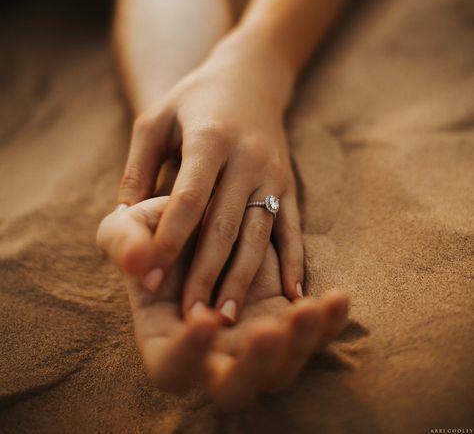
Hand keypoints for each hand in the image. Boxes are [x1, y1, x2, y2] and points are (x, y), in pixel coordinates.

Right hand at [97, 196, 348, 408]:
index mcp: (165, 336)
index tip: (204, 318)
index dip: (189, 354)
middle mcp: (211, 351)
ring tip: (314, 307)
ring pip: (281, 368)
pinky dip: (328, 324)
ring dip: (301, 345)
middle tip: (270, 330)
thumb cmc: (156, 226)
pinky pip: (311, 337)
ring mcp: (251, 340)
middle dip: (257, 365)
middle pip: (235, 386)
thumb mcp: (130, 226)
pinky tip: (339, 298)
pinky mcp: (282, 319)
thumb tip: (136, 262)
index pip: (172, 367)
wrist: (202, 214)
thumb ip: (124, 242)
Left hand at [116, 32, 303, 321]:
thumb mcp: (155, 120)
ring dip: (243, 279)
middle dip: (205, 273)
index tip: (147, 277)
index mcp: (210, 139)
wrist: (250, 77)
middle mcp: (247, 158)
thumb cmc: (192, 100)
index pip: (189, 198)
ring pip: (259, 233)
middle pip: (225, 224)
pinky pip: (293, 228)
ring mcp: (273, 173)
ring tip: (227, 319)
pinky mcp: (290, 184)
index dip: (169, 239)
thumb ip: (137, 169)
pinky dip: (294, 262)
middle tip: (188, 318)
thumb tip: (119, 221)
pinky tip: (292, 296)